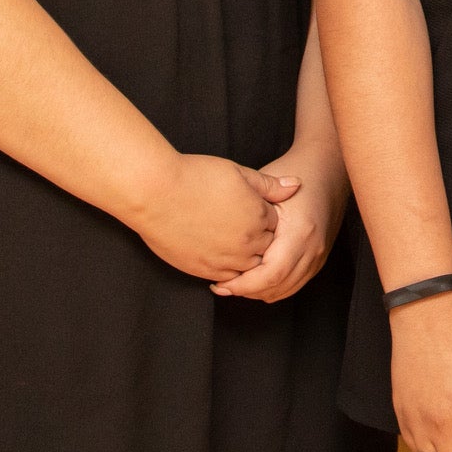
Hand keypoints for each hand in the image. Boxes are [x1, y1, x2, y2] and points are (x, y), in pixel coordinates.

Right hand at [125, 153, 292, 283]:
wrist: (155, 193)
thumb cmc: (194, 177)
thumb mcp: (237, 172)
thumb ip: (269, 184)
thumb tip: (296, 185)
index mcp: (259, 217)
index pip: (276, 224)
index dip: (265, 215)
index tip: (253, 208)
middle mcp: (247, 243)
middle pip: (266, 249)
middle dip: (260, 238)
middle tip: (241, 224)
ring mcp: (225, 260)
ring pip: (249, 268)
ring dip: (245, 257)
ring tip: (230, 240)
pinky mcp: (203, 270)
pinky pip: (226, 279)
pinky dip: (228, 270)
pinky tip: (218, 254)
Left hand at [215, 145, 343, 303]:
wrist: (327, 167)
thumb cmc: (296, 170)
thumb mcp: (266, 187)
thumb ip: (248, 215)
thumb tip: (223, 244)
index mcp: (299, 232)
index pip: (270, 274)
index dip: (243, 286)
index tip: (221, 284)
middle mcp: (312, 249)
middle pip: (276, 288)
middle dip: (246, 292)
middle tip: (222, 286)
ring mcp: (318, 256)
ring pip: (285, 290)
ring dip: (259, 292)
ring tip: (236, 283)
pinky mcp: (318, 259)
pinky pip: (294, 285)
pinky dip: (274, 287)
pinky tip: (256, 278)